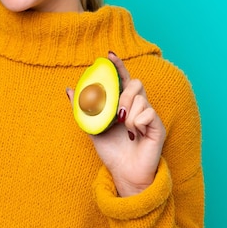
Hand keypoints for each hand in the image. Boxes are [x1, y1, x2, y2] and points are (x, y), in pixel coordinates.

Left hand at [66, 52, 165, 196]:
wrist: (124, 172)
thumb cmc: (112, 150)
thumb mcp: (92, 127)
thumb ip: (83, 108)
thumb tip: (69, 89)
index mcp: (124, 103)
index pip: (123, 78)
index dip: (118, 65)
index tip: (108, 55)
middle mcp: (138, 105)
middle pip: (135, 83)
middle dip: (124, 95)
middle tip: (116, 113)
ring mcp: (149, 115)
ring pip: (141, 99)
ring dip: (128, 114)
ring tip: (125, 129)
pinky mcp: (157, 126)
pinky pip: (148, 114)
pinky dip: (137, 124)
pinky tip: (135, 135)